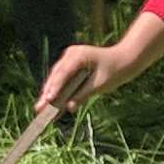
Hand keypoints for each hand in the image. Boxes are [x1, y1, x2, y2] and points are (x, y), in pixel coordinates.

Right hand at [37, 12, 163, 112]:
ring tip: (40, 109)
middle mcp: (71, 54)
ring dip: (49, 93)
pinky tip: (49, 103)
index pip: (63, 73)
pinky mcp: (70, 65)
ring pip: (56, 77)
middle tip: (39, 109)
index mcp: (79, 55)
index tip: (48, 100)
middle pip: (56, 76)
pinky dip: (57, 90)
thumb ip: (84, 94)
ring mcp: (69, 58)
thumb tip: (68, 107)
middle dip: (47, 93)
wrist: (125, 59)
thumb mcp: (100, 84)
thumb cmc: (115, 70)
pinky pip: (61, 78)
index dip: (54, 87)